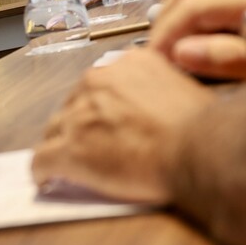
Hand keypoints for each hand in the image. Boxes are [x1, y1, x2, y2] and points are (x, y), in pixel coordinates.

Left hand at [31, 49, 214, 202]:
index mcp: (127, 64)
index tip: (101, 122)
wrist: (202, 151)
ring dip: (60, 146)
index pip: (97, 84)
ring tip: (67, 165)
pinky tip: (47, 180)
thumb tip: (146, 107)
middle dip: (78, 125)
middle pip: (72, 105)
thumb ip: (154, 89)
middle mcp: (97, 81)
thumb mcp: (181, 88)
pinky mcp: (70, 149)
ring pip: (53, 131)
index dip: (97, 107)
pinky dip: (42, 171)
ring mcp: (80, 115)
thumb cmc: (204, 128)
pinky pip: (41, 160)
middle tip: (90, 147)